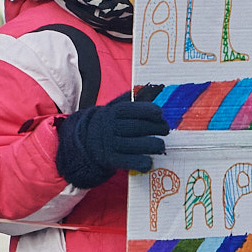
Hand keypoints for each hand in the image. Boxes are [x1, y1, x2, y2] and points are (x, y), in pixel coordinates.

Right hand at [52, 90, 167, 187]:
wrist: (86, 144)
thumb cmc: (109, 123)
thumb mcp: (114, 108)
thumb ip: (132, 99)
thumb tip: (156, 88)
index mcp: (112, 113)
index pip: (131, 109)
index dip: (147, 110)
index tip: (159, 113)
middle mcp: (110, 128)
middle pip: (137, 127)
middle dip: (156, 128)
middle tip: (165, 129)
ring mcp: (110, 145)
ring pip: (137, 145)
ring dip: (154, 145)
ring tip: (160, 145)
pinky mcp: (111, 160)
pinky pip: (130, 162)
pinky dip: (142, 162)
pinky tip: (149, 161)